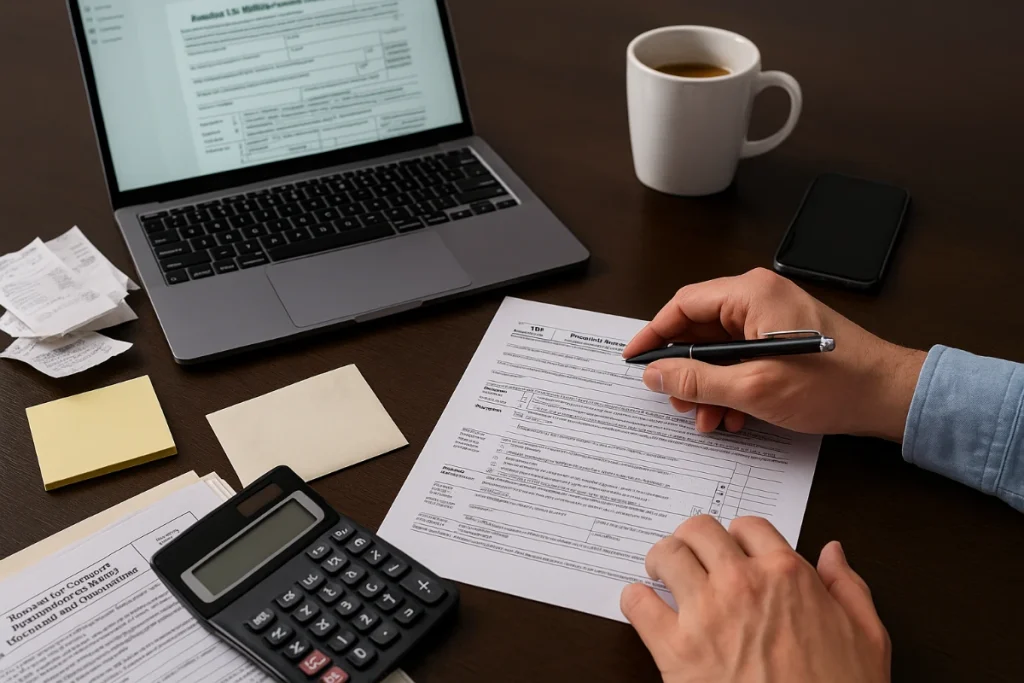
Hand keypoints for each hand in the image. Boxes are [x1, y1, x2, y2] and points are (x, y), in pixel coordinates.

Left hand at [621, 516, 890, 682]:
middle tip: (690, 554)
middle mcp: (743, 584)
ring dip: (661, 559)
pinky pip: (638, 603)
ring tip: (661, 572)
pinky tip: (642, 605)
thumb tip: (832, 553)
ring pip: (666, 555)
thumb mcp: (867, 639)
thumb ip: (848, 587)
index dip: (738, 536)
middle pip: (700, 530)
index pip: (749, 526)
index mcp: (787, 575)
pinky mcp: (676, 648)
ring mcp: (706, 613)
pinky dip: (635, 600)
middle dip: (693, 539)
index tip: (732, 548)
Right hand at [624, 268, 925, 439]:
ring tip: (708, 418)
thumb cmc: (834, 383)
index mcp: (751, 294)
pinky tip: (733, 416)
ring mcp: (772, 318)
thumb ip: (697, 380)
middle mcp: (760, 298)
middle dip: (685, 371)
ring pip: (718, 351)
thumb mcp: (753, 388)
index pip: (683, 306)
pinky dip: (731, 387)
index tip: (634, 360)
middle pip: (699, 329)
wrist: (887, 396)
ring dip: (708, 386)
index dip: (653, 335)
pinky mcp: (782, 340)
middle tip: (675, 399)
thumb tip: (655, 374)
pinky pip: (740, 359)